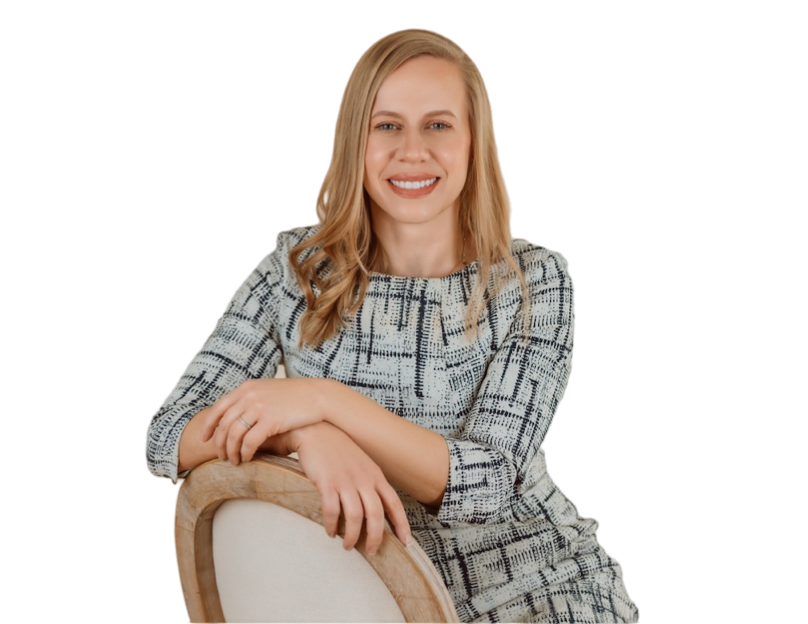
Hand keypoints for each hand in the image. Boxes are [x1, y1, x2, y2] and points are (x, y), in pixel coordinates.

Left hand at [199, 378, 323, 465]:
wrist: (318, 395)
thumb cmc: (296, 396)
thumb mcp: (268, 391)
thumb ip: (252, 399)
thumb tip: (238, 417)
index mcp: (247, 388)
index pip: (219, 408)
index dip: (208, 425)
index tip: (205, 438)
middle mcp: (249, 396)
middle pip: (224, 424)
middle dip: (219, 443)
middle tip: (221, 456)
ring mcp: (259, 407)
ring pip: (234, 434)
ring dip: (231, 451)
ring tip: (234, 461)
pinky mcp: (271, 420)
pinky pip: (250, 441)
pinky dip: (245, 453)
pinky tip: (248, 459)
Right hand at [293, 422, 411, 554]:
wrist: (317, 431)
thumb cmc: (339, 450)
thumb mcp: (362, 464)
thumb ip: (369, 483)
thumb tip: (374, 509)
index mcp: (375, 475)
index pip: (394, 503)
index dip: (401, 524)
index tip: (406, 542)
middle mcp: (364, 479)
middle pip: (376, 514)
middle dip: (376, 537)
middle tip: (372, 551)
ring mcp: (346, 481)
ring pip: (355, 517)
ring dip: (352, 536)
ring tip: (348, 546)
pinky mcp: (327, 483)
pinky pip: (332, 511)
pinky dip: (332, 526)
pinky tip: (330, 532)